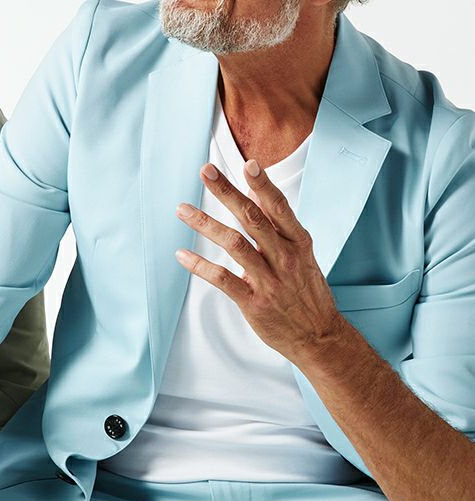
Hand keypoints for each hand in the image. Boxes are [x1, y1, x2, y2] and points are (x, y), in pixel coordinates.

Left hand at [175, 158, 344, 366]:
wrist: (319, 336)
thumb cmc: (307, 292)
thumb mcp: (303, 256)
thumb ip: (281, 228)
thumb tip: (257, 195)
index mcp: (298, 242)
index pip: (278, 207)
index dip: (262, 184)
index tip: (247, 164)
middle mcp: (284, 257)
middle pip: (251, 217)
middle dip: (226, 192)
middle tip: (205, 172)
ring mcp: (269, 279)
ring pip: (233, 244)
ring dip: (205, 224)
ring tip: (182, 210)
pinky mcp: (253, 301)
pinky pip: (222, 279)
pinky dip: (200, 266)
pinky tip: (182, 255)